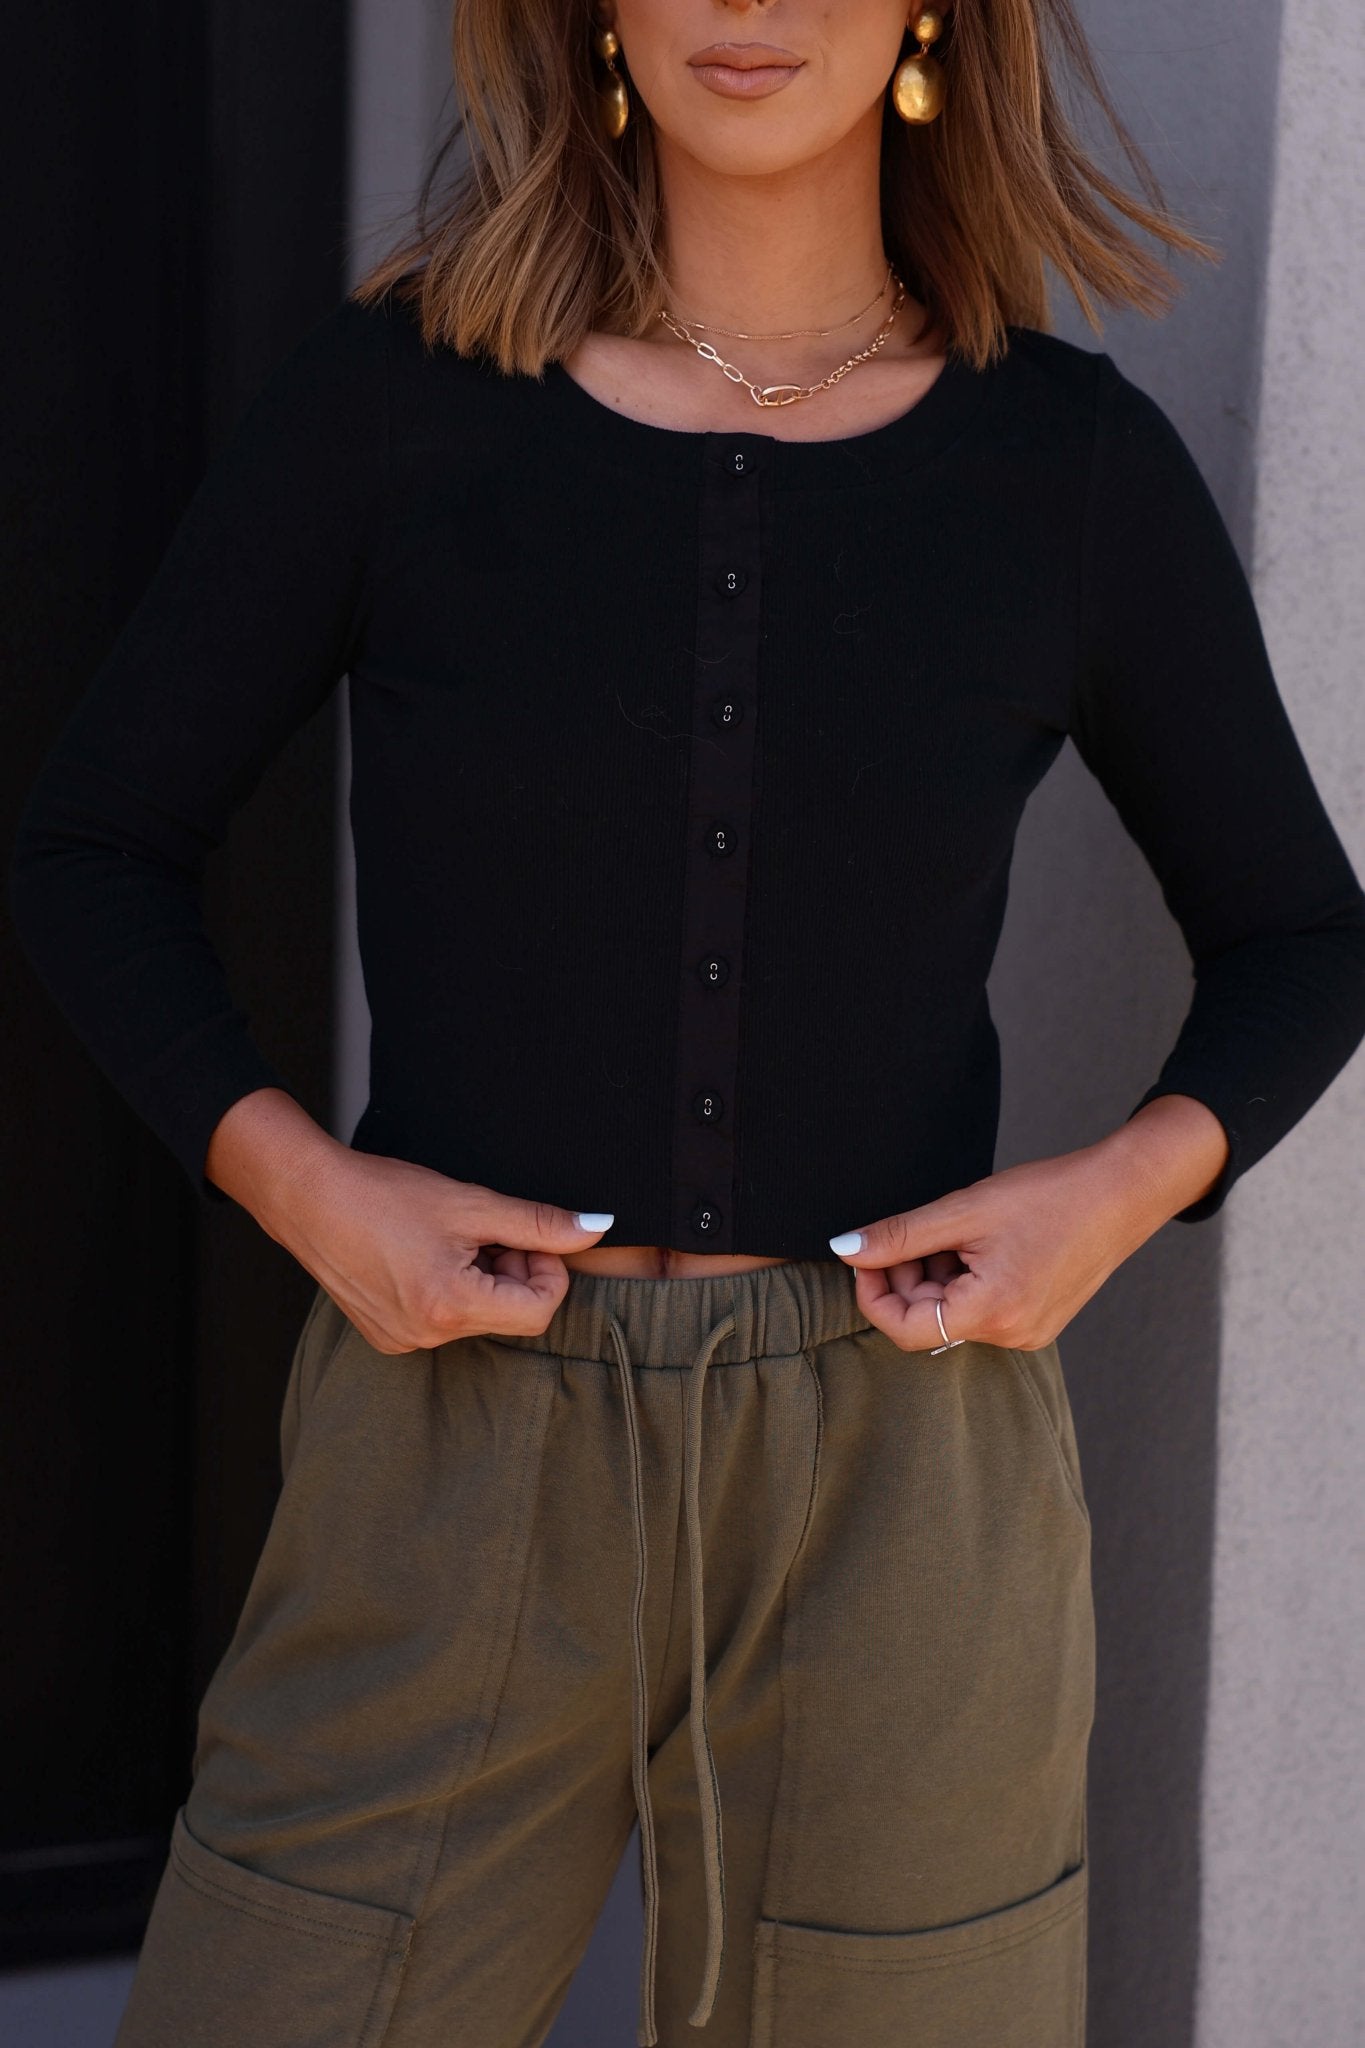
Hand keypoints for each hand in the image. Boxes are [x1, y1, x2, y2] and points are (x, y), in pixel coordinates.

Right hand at [259, 1141, 613, 1353]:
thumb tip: (598, 1227)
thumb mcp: (471, 1202)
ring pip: (478, 1317)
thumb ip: (539, 1221)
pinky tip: (423, 1255)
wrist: (308, 1198)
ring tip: (449, 1239)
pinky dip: (450, 1290)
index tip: (526, 1237)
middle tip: (485, 1231)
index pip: (540, 1311)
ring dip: (483, 1279)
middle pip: (509, 1314)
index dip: (547, 1270)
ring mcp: (403, 1341)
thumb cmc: (383, 1194)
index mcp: (451, 1305)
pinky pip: (443, 1321)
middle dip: (513, 1271)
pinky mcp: (386, 1337)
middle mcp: (427, 1336)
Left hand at [827, 1140, 1171, 1353]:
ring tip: (958, 1231)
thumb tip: (845, 1250)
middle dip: (907, 1276)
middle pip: (927, 1320)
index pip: (904, 1329)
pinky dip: (964, 1280)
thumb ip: (899, 1235)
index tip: (866, 1254)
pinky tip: (980, 1244)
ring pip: (952, 1313)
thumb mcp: (964, 1210)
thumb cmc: (1050, 1196)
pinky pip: (981, 1310)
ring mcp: (1028, 1332)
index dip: (873, 1292)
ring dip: (937, 1275)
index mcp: (992, 1312)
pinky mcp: (1038, 1320)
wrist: (1122, 1193)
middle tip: (917, 1230)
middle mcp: (1011, 1335)